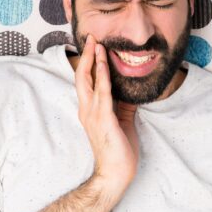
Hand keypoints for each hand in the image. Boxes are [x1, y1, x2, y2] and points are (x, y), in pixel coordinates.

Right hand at [75, 34, 139, 198]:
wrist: (115, 173)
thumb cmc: (119, 150)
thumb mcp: (122, 121)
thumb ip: (123, 105)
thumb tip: (130, 90)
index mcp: (90, 111)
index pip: (86, 82)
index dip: (88, 63)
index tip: (94, 46)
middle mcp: (87, 110)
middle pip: (82, 77)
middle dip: (87, 56)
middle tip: (92, 37)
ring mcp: (93, 115)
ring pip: (89, 81)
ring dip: (94, 61)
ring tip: (97, 44)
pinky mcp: (103, 120)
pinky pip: (102, 94)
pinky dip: (102, 78)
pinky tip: (104, 65)